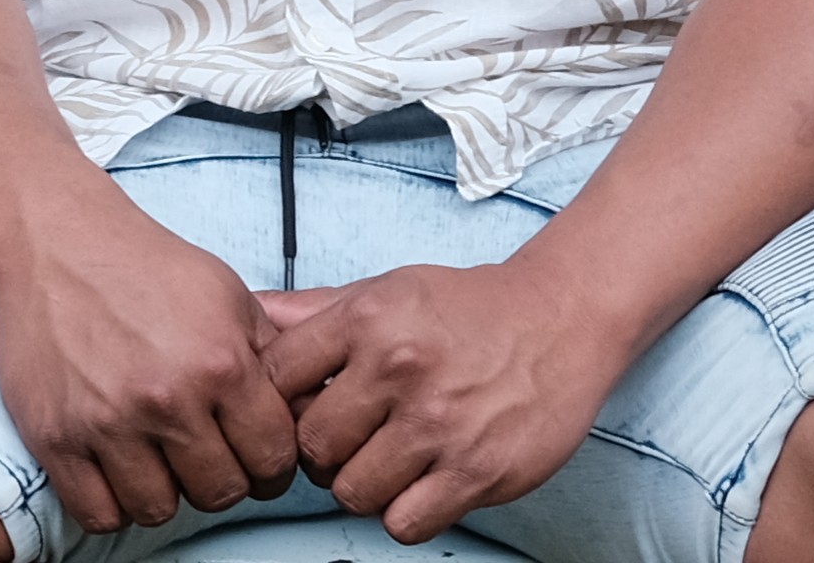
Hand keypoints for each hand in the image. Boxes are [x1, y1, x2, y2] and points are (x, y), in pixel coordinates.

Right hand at [0, 188, 297, 534]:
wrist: (55, 240)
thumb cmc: (142, 265)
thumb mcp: (229, 296)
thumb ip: (272, 358)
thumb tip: (305, 411)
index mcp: (221, 364)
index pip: (272, 462)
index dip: (269, 467)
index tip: (252, 458)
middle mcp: (167, 399)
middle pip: (219, 493)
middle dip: (220, 479)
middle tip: (203, 454)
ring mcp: (106, 421)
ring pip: (158, 510)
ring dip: (164, 492)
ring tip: (157, 459)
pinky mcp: (54, 436)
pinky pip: (97, 513)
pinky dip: (111, 503)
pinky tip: (117, 471)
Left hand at [260, 260, 653, 541]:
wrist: (561, 318)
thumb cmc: (470, 308)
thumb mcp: (387, 290)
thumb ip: (316, 311)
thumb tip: (251, 312)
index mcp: (365, 321)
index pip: (276, 379)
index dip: (280, 403)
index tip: (304, 408)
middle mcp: (398, 369)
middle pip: (309, 447)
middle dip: (321, 454)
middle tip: (350, 443)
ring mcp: (438, 424)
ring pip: (351, 493)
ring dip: (363, 487)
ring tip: (388, 462)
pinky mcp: (477, 471)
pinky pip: (404, 523)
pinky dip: (405, 513)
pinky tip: (420, 484)